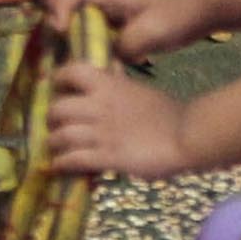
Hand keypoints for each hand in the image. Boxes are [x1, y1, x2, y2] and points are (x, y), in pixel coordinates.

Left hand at [48, 62, 194, 178]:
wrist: (188, 135)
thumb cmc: (169, 112)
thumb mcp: (138, 90)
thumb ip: (118, 86)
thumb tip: (107, 76)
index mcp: (107, 84)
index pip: (70, 72)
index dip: (59, 81)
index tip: (60, 90)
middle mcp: (98, 105)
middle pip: (57, 109)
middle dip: (52, 120)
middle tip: (56, 127)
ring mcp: (101, 132)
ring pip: (60, 136)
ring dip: (54, 144)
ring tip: (56, 150)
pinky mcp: (107, 156)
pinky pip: (73, 159)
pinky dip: (61, 164)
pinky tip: (59, 167)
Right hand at [49, 0, 217, 63]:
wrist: (202, 8)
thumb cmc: (178, 16)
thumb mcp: (152, 34)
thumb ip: (125, 47)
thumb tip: (108, 59)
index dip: (61, 7)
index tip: (62, 30)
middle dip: (53, 1)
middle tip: (55, 28)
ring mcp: (112, 0)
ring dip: (63, 10)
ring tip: (63, 37)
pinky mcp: (119, 13)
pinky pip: (89, 11)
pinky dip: (79, 22)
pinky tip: (85, 46)